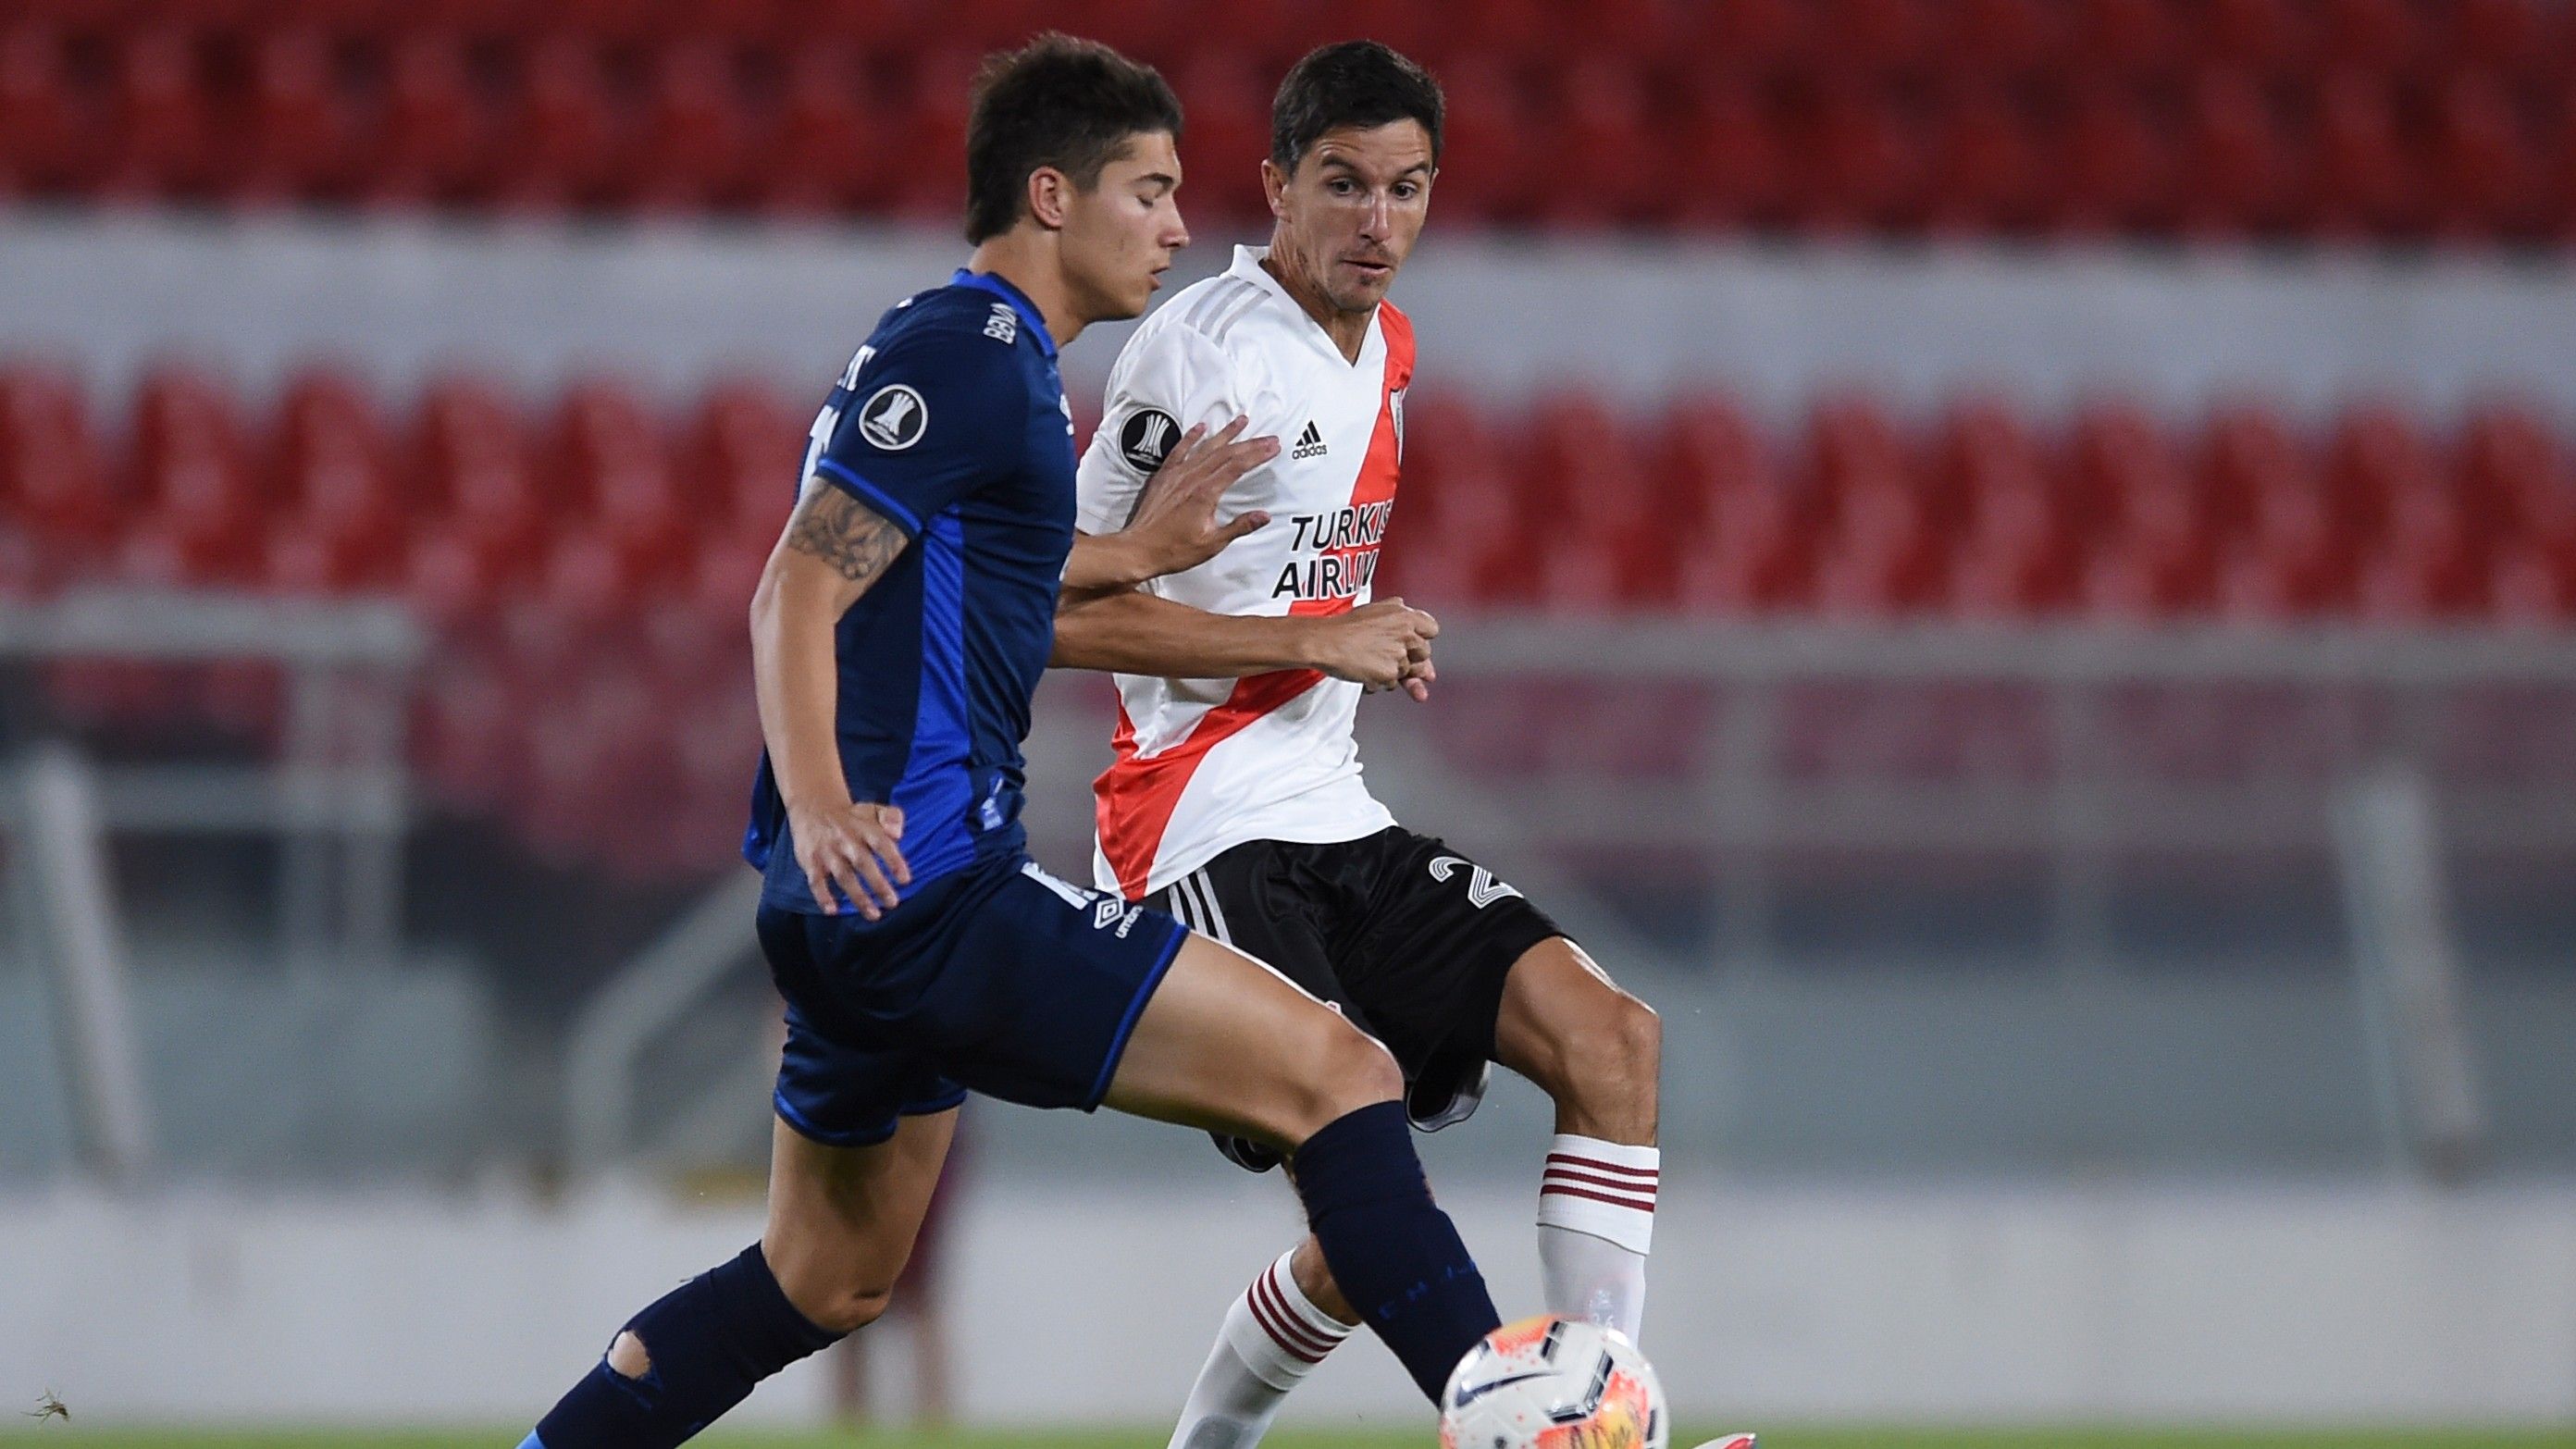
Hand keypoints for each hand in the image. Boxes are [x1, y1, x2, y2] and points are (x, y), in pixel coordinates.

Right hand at [789, 799, 909, 918]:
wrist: (812, 806)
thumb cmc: (852, 816)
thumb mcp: (873, 809)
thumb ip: (892, 817)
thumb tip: (898, 834)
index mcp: (864, 828)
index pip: (881, 844)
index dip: (893, 861)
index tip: (905, 881)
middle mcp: (846, 839)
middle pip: (863, 863)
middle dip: (878, 884)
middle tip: (892, 903)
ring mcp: (827, 851)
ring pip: (843, 876)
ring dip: (858, 897)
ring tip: (874, 915)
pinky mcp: (811, 860)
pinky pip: (815, 880)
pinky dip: (822, 896)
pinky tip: (832, 911)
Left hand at [1122, 417, 1277, 577]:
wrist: (1139, 549)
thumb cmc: (1172, 549)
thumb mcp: (1212, 543)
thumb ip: (1239, 526)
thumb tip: (1263, 516)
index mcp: (1205, 494)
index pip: (1237, 467)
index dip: (1257, 455)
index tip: (1272, 447)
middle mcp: (1191, 479)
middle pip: (1226, 453)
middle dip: (1250, 443)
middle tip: (1268, 437)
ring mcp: (1177, 475)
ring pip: (1206, 447)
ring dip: (1225, 433)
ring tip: (1241, 421)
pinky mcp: (1165, 477)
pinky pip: (1180, 450)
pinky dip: (1191, 437)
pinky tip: (1200, 427)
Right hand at [1308, 597, 1438, 697]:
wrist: (1325, 642)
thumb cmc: (1345, 626)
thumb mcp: (1374, 609)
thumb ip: (1396, 610)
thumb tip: (1410, 612)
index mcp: (1405, 616)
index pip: (1432, 629)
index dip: (1422, 638)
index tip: (1412, 644)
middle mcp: (1406, 634)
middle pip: (1424, 654)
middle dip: (1411, 658)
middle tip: (1389, 656)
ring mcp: (1399, 655)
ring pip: (1407, 672)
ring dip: (1393, 672)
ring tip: (1370, 662)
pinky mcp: (1389, 673)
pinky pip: (1392, 685)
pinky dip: (1380, 682)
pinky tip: (1365, 672)